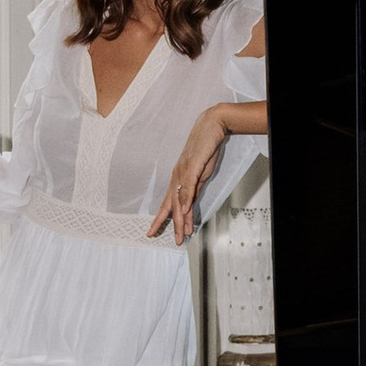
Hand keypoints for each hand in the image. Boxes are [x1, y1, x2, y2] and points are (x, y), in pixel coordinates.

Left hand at [150, 114, 228, 243]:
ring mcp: (184, 171)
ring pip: (179, 199)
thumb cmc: (205, 148)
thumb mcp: (200, 173)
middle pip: (171, 204)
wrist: (211, 126)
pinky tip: (185, 210)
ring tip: (181, 234)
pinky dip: (187, 199)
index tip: (154, 231)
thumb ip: (195, 188)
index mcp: (179, 178)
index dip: (161, 218)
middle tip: (166, 239)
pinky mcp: (194, 165)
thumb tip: (191, 202)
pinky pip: (189, 185)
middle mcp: (178, 176)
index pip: (168, 202)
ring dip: (180, 218)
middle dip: (168, 224)